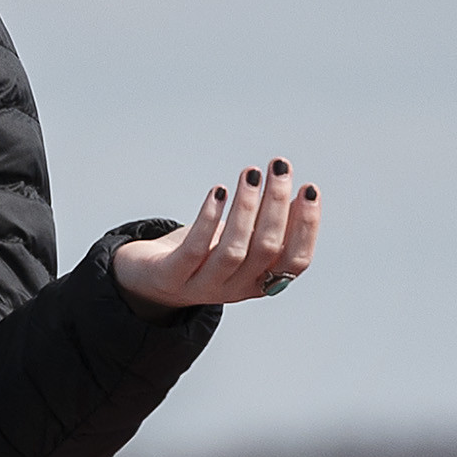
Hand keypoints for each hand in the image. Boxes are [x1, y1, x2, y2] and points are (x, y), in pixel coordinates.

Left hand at [114, 157, 319, 309]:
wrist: (148, 280)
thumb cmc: (201, 253)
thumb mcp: (239, 241)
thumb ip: (265, 227)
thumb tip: (299, 194)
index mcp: (259, 281)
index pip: (295, 261)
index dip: (306, 226)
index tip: (308, 189)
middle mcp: (235, 288)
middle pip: (265, 249)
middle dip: (276, 204)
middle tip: (279, 167)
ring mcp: (202, 286)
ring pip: (233, 249)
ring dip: (246, 207)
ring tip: (250, 174)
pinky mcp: (171, 276)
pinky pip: (196, 249)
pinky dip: (209, 218)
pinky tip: (219, 191)